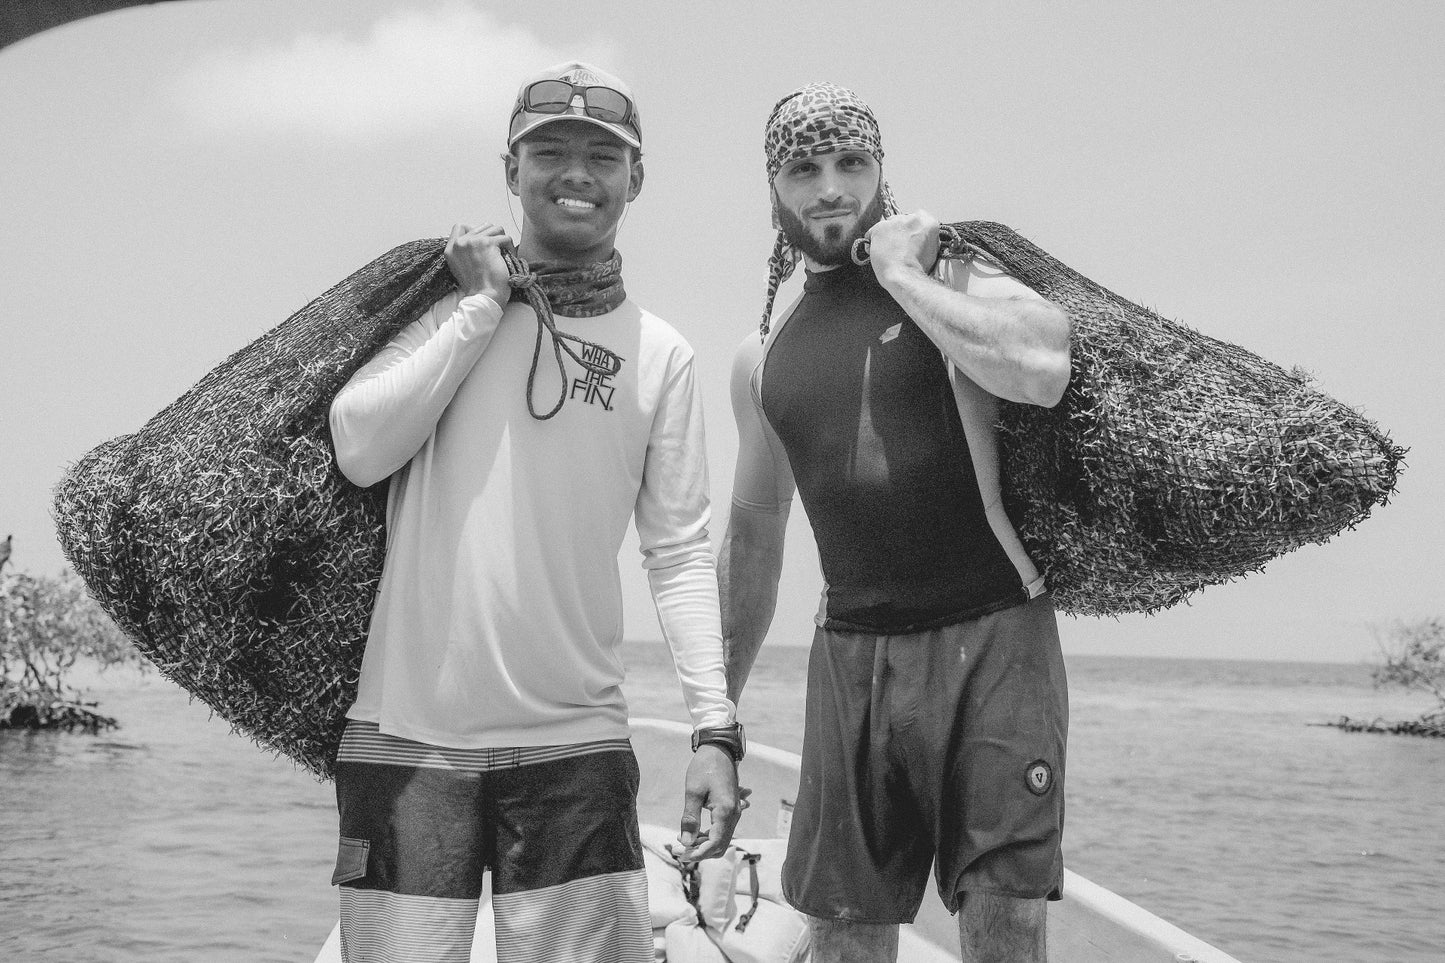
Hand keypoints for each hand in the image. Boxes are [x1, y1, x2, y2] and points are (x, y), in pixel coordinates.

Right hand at [445, 222, 512, 304]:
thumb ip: (464, 252)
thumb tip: (478, 238)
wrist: (484, 297)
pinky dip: (511, 247)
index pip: (460, 227)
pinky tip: (511, 258)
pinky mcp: (488, 243)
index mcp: (451, 249)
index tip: (483, 243)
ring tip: (505, 253)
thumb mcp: (460, 267)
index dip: (475, 231)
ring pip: (495, 229)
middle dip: (493, 236)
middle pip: (481, 226)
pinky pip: (505, 238)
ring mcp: (473, 241)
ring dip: (503, 240)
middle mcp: (460, 243)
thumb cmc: (477, 287)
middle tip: (498, 250)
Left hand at [674, 745, 742, 861]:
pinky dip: (708, 835)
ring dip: (702, 843)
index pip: (714, 844)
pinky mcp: (731, 809)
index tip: (680, 854)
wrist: (719, 749)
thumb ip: (690, 819)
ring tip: (681, 838)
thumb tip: (686, 843)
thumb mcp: (693, 792)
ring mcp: (734, 812)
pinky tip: (693, 831)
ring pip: (721, 839)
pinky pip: (722, 829)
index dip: (697, 854)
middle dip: (699, 851)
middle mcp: (734, 815)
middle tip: (678, 848)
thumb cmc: (705, 768)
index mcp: (725, 812)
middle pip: (719, 846)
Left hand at [865, 209, 940, 286]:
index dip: (913, 231)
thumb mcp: (932, 251)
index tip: (911, 240)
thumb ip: (925, 239)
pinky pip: (871, 233)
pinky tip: (878, 254)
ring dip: (888, 237)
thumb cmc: (917, 268)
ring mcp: (895, 222)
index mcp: (927, 222)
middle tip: (900, 249)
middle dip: (900, 233)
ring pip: (888, 226)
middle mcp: (912, 218)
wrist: (904, 275)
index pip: (918, 219)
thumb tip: (918, 239)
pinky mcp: (880, 228)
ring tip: (890, 254)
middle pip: (902, 221)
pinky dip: (873, 243)